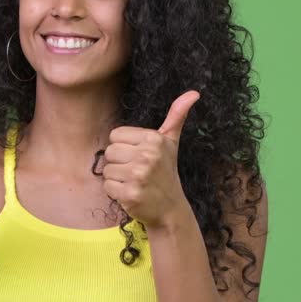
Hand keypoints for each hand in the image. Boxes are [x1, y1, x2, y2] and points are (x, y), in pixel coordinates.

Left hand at [102, 90, 199, 228]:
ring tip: (134, 182)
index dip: (124, 147)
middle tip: (136, 172)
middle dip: (119, 163)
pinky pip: (107, 186)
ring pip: (107, 170)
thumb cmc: (166, 172)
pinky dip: (115, 192)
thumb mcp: (171, 143)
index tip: (138, 157)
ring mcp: (138, 175)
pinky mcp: (130, 193)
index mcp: (154, 138)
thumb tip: (193, 93)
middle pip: (109, 151)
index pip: (115, 135)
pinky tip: (131, 193)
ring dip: (116, 178)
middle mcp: (147, 155)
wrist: (170, 209)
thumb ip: (177, 116)